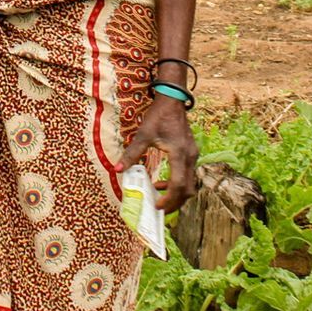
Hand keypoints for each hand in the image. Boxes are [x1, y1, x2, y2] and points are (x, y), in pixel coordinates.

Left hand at [118, 96, 197, 212]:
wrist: (173, 100)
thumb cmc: (159, 116)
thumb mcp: (144, 134)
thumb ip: (132, 153)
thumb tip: (118, 169)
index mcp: (179, 153)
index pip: (178, 184)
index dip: (168, 198)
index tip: (156, 205)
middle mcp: (190, 157)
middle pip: (188, 189)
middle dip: (174, 203)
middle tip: (159, 209)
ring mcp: (193, 155)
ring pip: (190, 184)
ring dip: (176, 194)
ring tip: (159, 196)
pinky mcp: (191, 154)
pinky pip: (188, 175)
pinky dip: (178, 184)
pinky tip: (162, 181)